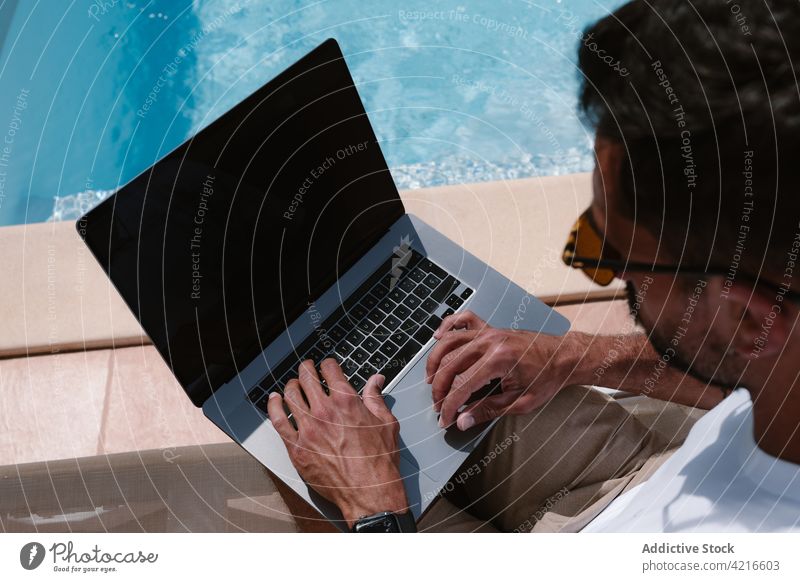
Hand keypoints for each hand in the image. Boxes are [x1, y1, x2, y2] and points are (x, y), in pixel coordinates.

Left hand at [267, 358, 408, 526]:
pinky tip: (274, 400)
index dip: (328, 364)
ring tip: (293, 384)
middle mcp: (325, 412)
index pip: (330, 371)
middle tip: (307, 368)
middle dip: (307, 369)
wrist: (369, 492)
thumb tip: (375, 381)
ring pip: (290, 396)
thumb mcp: (386, 423)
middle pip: (307, 378)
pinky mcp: (296, 448)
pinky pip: (278, 421)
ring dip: (291, 385)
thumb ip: (376, 398)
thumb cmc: (380, 462)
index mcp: (347, 402)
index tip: (326, 365)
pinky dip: (274, 407)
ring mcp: (308, 430)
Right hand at [426, 311, 585, 430]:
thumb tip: (463, 421)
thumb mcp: (520, 402)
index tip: (445, 419)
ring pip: (449, 342)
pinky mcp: (490, 328)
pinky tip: (438, 337)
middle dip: (439, 389)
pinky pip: (463, 320)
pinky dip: (447, 326)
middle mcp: (489, 342)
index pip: (462, 386)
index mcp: (498, 361)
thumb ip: (488, 410)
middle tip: (438, 405)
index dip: (449, 406)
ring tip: (431, 380)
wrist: (564, 356)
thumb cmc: (547, 378)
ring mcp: (488, 332)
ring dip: (435, 362)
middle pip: (450, 364)